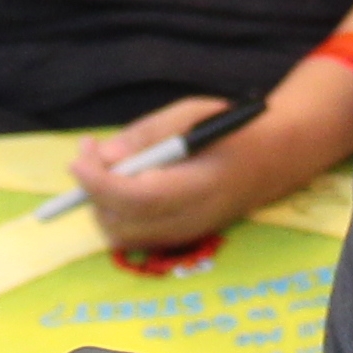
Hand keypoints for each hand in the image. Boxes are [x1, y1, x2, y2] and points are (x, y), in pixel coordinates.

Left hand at [70, 95, 265, 263]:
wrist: (273, 159)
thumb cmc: (232, 130)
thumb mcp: (193, 114)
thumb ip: (149, 133)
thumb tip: (106, 156)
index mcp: (200, 187)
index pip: (138, 198)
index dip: (101, 183)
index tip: (78, 160)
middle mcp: (191, 219)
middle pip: (122, 222)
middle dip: (93, 190)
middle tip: (88, 152)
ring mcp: (185, 234)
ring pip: (121, 234)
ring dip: (101, 201)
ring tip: (104, 162)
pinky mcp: (178, 238)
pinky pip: (133, 235)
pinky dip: (115, 211)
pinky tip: (121, 180)